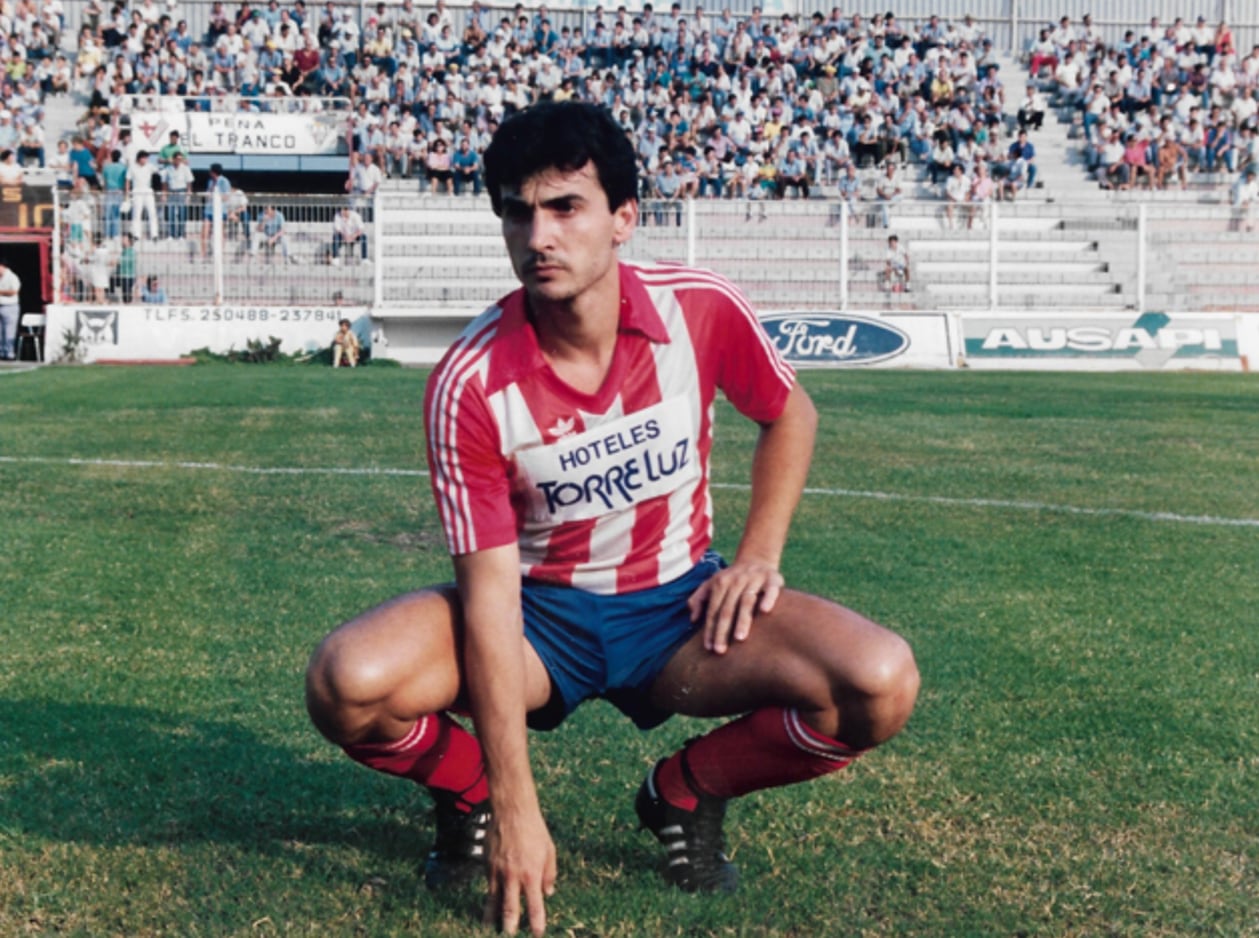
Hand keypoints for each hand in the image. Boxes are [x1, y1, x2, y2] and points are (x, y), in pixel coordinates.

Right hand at [484, 808, 556, 935]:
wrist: (512, 812)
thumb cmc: (534, 830)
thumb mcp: (549, 851)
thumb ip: (549, 874)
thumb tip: (548, 893)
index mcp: (532, 875)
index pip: (535, 906)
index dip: (536, 923)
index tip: (536, 934)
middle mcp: (513, 877)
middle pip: (510, 910)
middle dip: (509, 927)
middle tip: (509, 936)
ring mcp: (498, 872)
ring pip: (493, 901)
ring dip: (491, 918)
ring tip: (489, 929)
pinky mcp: (487, 865)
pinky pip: (488, 886)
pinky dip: (488, 897)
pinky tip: (488, 905)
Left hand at [687, 559, 783, 654]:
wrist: (756, 558)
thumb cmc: (731, 578)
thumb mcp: (712, 583)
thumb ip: (699, 599)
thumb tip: (692, 619)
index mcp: (720, 583)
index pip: (713, 610)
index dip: (709, 629)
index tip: (709, 647)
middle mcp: (736, 580)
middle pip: (727, 608)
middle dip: (722, 630)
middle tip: (720, 650)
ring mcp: (754, 579)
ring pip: (747, 601)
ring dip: (743, 619)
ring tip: (739, 638)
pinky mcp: (772, 578)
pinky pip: (771, 589)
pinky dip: (768, 598)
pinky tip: (766, 611)